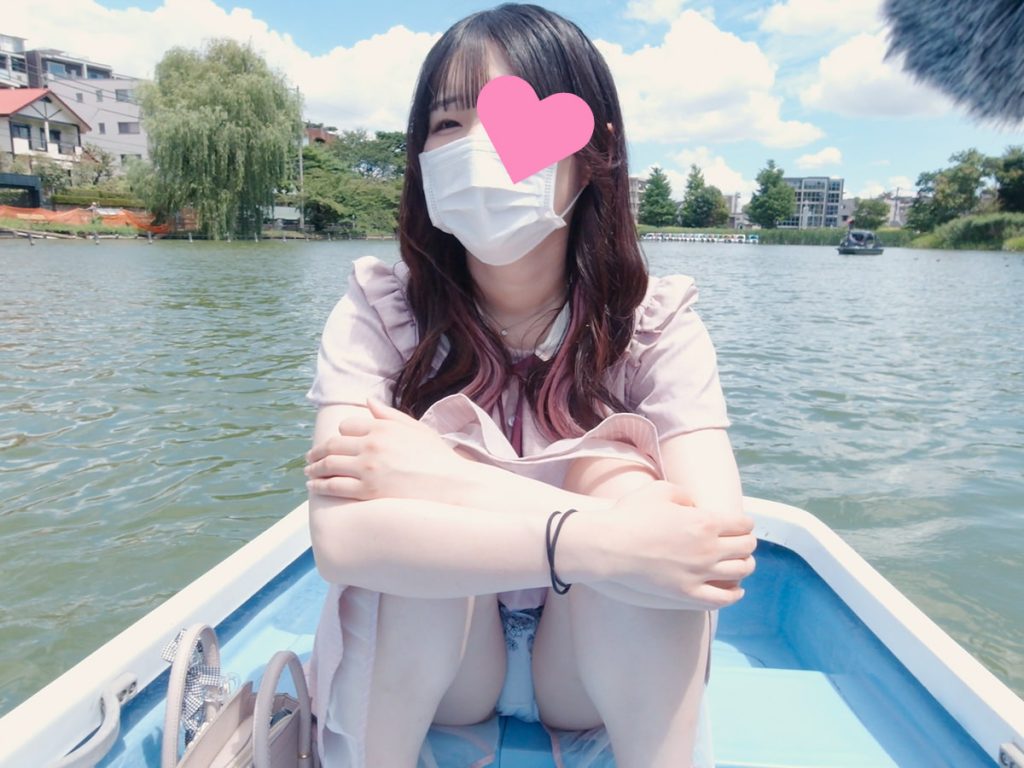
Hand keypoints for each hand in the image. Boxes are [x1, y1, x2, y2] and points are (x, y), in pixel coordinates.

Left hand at [305, 396, 467, 500]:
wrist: (450, 484)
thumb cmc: (436, 456)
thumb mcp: (415, 428)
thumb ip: (388, 414)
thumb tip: (368, 400)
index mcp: (382, 427)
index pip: (347, 425)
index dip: (340, 434)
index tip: (336, 441)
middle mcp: (372, 444)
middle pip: (333, 444)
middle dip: (318, 451)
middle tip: (310, 456)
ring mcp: (368, 468)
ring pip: (329, 464)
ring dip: (314, 467)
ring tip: (309, 470)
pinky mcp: (367, 491)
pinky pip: (335, 486)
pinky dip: (320, 485)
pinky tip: (315, 486)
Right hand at [580, 480, 756, 609]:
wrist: (610, 545)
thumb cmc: (632, 514)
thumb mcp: (661, 490)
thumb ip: (686, 495)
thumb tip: (696, 507)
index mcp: (706, 522)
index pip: (743, 525)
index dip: (743, 523)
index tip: (738, 525)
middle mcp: (709, 549)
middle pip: (746, 548)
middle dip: (746, 543)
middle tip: (739, 542)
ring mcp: (699, 573)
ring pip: (741, 572)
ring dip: (745, 565)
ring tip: (739, 562)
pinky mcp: (687, 593)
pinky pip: (723, 599)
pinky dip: (735, 594)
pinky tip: (736, 589)